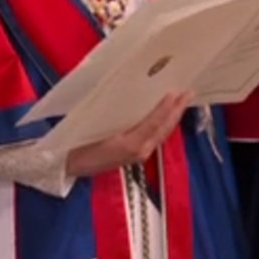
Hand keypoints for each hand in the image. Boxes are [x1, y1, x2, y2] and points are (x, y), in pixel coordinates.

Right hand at [66, 92, 191, 177]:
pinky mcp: (136, 155)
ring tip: (181, 101)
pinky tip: (165, 116)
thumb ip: (116, 114)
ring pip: (162, 134)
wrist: (69, 167)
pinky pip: (156, 137)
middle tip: (188, 92)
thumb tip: (130, 97)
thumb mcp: (95, 126)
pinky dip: (164, 124)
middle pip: (164, 129)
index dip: (166, 108)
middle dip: (177, 111)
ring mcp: (140, 154)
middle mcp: (140, 151)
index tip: (176, 92)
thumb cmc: (78, 144)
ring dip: (173, 117)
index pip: (154, 123)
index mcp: (131, 144)